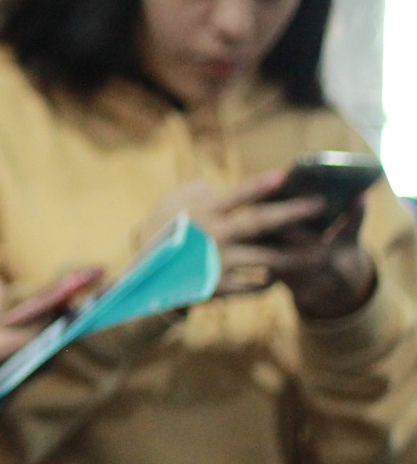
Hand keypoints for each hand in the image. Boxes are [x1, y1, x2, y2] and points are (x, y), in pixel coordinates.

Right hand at [167, 174, 377, 316]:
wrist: (142, 281)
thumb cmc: (157, 237)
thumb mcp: (167, 208)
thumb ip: (192, 194)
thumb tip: (215, 187)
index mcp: (201, 213)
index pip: (235, 196)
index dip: (260, 185)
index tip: (285, 175)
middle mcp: (213, 236)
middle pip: (259, 223)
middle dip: (291, 213)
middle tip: (320, 205)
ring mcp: (218, 263)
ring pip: (266, 259)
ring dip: (296, 256)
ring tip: (322, 253)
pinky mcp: (220, 288)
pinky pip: (254, 284)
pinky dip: (270, 281)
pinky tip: (283, 277)